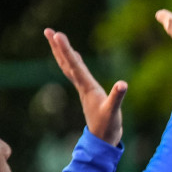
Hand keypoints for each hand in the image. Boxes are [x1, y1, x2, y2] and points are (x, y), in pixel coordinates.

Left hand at [44, 28, 126, 145]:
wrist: (103, 140)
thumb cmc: (108, 126)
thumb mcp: (114, 111)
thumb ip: (117, 97)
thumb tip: (123, 84)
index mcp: (87, 87)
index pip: (74, 65)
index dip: (66, 49)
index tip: (57, 35)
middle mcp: (82, 86)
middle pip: (66, 63)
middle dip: (57, 47)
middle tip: (48, 31)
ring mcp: (84, 89)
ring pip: (69, 67)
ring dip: (62, 52)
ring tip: (56, 38)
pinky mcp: (88, 93)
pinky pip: (77, 73)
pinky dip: (74, 62)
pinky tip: (75, 57)